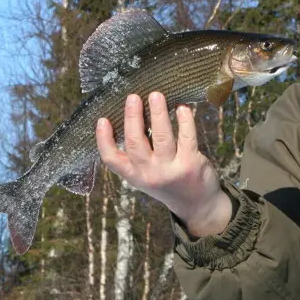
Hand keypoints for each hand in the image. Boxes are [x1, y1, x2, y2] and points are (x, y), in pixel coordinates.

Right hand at [96, 92, 231, 236]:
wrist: (197, 204)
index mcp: (134, 176)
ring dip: (158, 113)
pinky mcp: (191, 164)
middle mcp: (150, 174)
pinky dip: (184, 121)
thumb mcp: (146, 174)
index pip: (112, 160)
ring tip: (156, 95)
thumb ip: (138, 153)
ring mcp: (171, 169)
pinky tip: (182, 108)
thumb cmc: (168, 181)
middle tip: (133, 97)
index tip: (103, 119)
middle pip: (135, 143)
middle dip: (133, 118)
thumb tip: (133, 115)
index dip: (104, 140)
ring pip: (162, 137)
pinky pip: (187, 137)